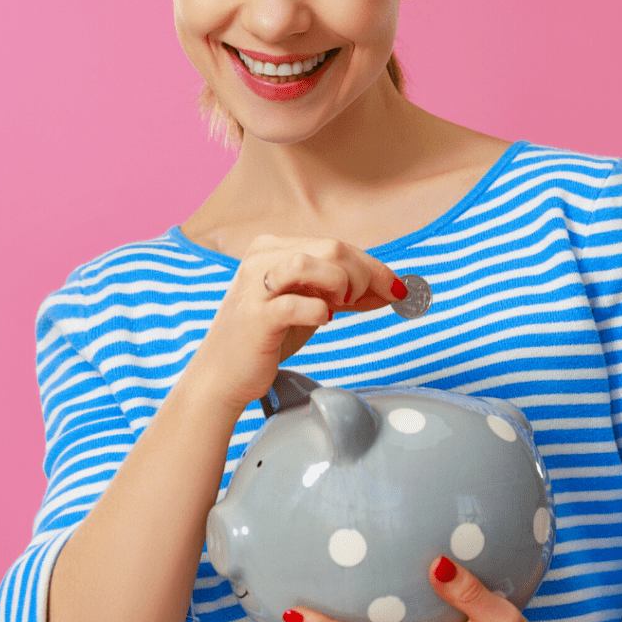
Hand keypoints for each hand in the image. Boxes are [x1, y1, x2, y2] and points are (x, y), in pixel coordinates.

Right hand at [186, 234, 405, 413]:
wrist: (222, 376)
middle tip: (362, 304)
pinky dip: (319, 311)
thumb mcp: (311, 306)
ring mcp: (255, 286)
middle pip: (332, 248)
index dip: (374, 267)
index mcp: (275, 248)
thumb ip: (346, 294)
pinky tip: (322, 320)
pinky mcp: (254, 316)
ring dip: (339, 285)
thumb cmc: (268, 337)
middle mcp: (262, 258)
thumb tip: (393, 290)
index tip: (398, 287)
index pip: (337, 246)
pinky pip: (296, 303)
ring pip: (311, 263)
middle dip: (362, 277)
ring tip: (339, 307)